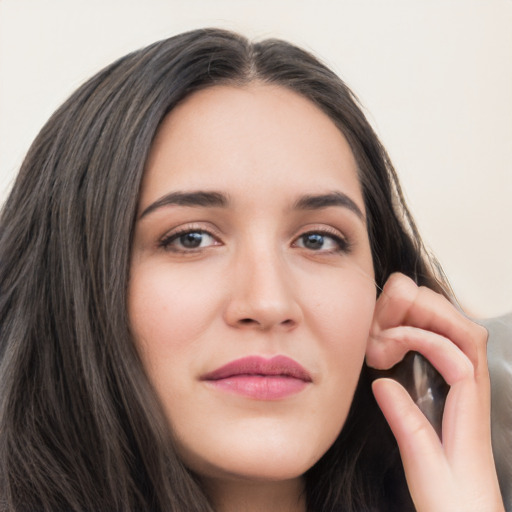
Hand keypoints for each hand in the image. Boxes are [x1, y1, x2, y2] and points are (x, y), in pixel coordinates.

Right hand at [366, 273, 503, 511]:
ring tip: (394, 319)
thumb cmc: (454, 504)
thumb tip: (382, 382)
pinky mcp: (458, 397)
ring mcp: (468, 393)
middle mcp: (474, 395)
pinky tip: (405, 339)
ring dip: (430, 319)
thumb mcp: (424, 468)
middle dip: (429, 313)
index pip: (459, 355)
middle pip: (467, 334)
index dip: (422, 339)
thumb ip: (407, 424)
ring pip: (462, 337)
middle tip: (391, 312)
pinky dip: (428, 333)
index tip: (388, 344)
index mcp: (469, 413)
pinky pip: (451, 350)